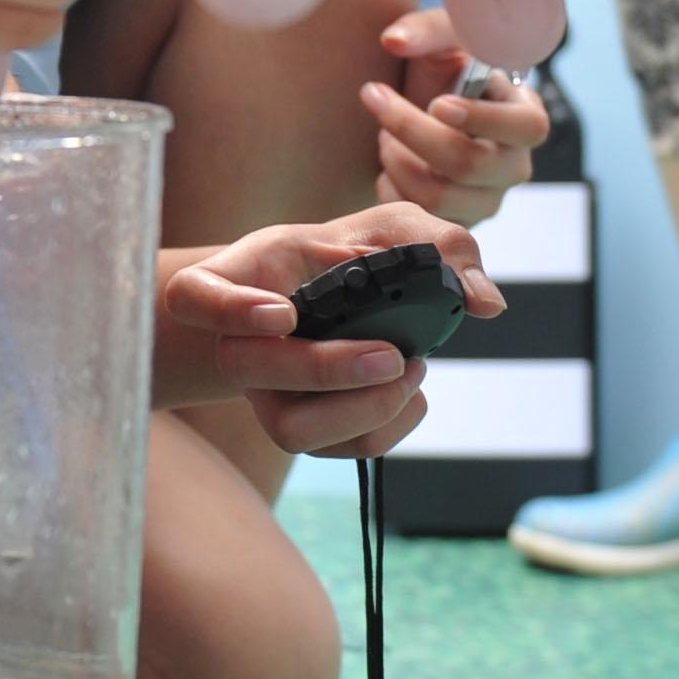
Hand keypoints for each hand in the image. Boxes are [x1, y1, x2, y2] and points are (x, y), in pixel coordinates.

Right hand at [158, 202, 503, 457]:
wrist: (339, 296)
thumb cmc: (355, 252)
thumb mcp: (396, 227)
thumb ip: (442, 246)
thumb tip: (484, 301)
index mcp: (240, 277)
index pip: (194, 297)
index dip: (229, 311)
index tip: (284, 312)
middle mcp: (240, 342)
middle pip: (250, 371)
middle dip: (326, 370)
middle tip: (391, 354)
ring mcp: (266, 393)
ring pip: (292, 430)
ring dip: (363, 410)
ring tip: (411, 370)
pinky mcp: (302, 427)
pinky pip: (335, 451)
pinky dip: (387, 428)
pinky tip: (412, 392)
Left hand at [359, 9, 545, 223]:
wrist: (425, 112)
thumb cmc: (446, 72)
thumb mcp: (444, 40)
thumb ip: (425, 31)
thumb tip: (393, 41)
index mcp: (526, 118)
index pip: (525, 128)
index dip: (480, 119)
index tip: (436, 103)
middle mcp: (514, 166)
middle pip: (469, 165)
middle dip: (413, 133)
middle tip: (380, 105)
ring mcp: (487, 200)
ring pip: (439, 198)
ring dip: (397, 162)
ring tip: (383, 136)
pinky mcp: (456, 223)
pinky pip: (418, 221)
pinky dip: (392, 191)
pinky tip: (389, 167)